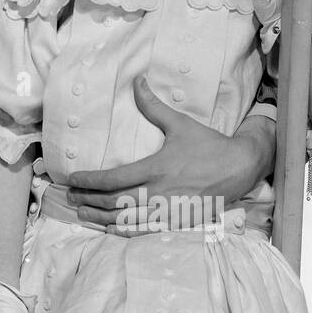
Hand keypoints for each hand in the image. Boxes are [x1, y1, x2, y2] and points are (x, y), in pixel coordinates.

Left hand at [65, 76, 271, 226]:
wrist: (240, 168)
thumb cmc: (208, 145)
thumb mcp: (180, 124)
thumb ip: (153, 106)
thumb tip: (137, 81)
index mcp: (157, 168)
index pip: (114, 179)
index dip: (89, 181)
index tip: (73, 179)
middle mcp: (160, 192)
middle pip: (115, 201)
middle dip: (88, 199)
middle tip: (70, 196)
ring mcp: (169, 210)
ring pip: (127, 219)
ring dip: (100, 217)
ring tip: (82, 213)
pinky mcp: (177, 221)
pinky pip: (145, 231)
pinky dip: (124, 231)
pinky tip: (109, 228)